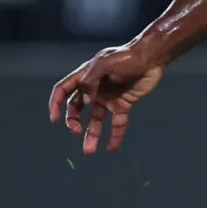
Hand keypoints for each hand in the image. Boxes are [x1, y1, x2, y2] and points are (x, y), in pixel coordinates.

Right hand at [48, 43, 166, 153]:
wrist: (152, 58)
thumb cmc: (128, 56)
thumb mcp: (106, 63)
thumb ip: (92, 79)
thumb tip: (85, 97)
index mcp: (85, 76)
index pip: (63, 90)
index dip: (56, 103)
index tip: (54, 119)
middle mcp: (94, 89)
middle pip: (76, 108)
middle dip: (73, 121)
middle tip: (76, 132)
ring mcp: (108, 98)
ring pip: (95, 120)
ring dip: (91, 135)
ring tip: (89, 151)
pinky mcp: (123, 105)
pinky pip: (117, 124)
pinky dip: (114, 136)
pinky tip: (111, 148)